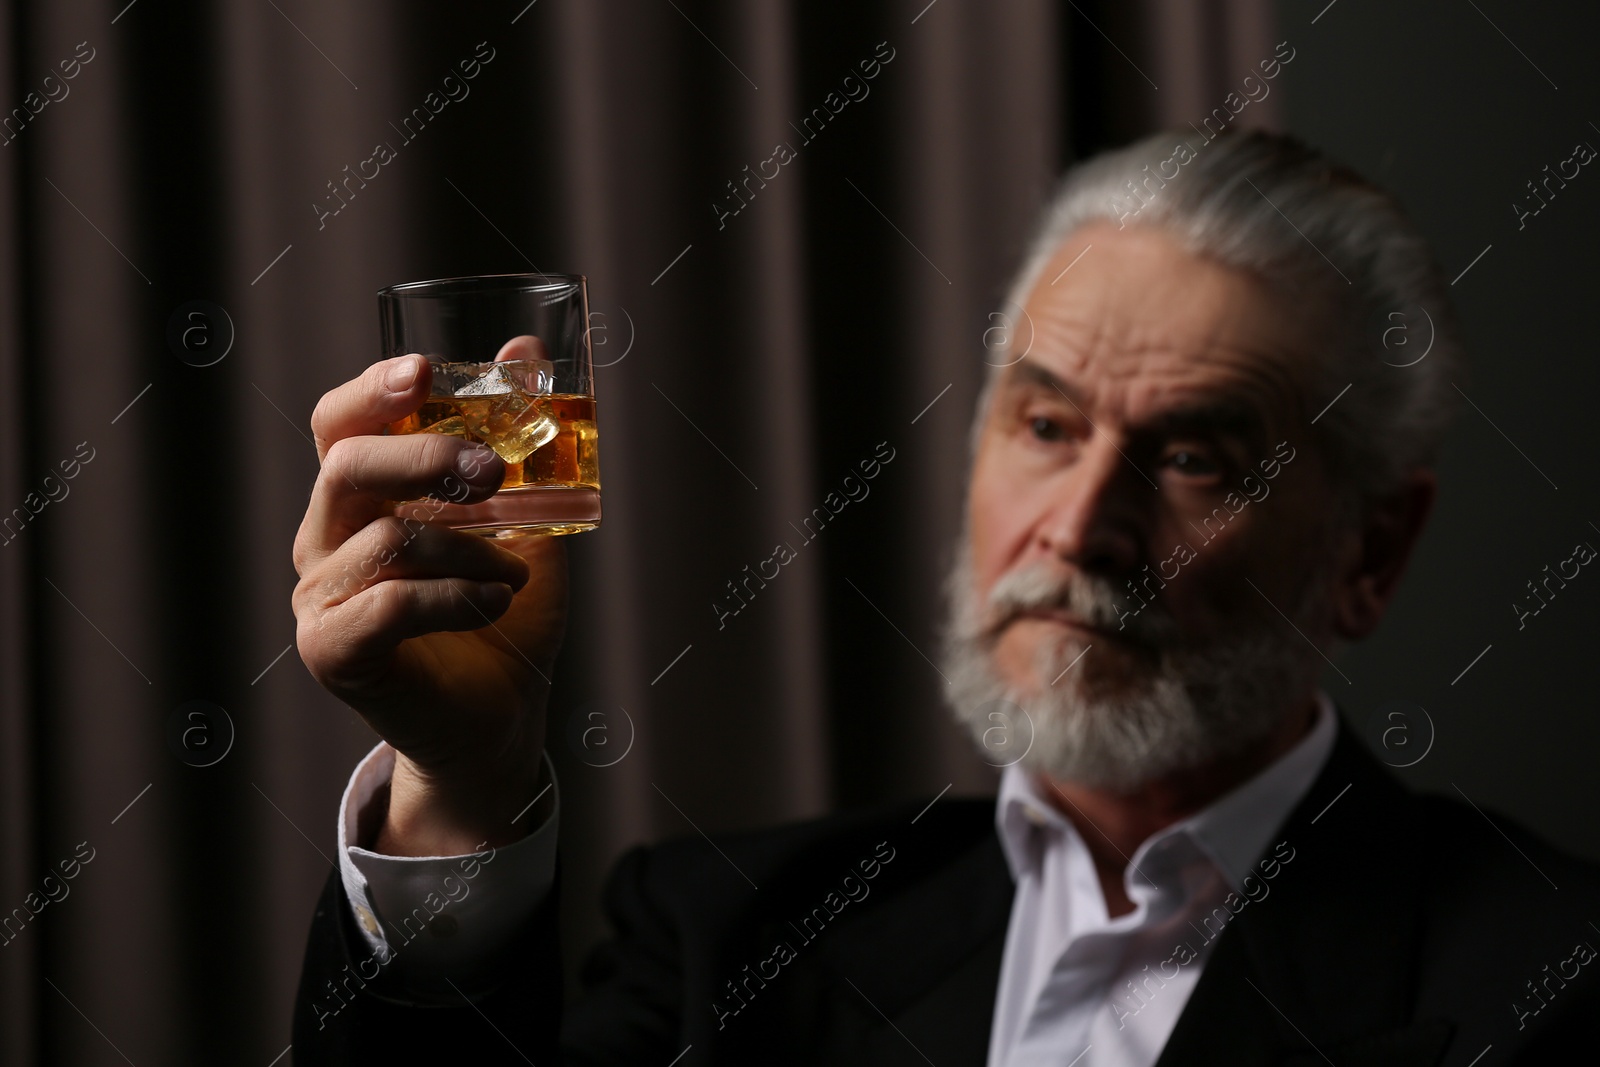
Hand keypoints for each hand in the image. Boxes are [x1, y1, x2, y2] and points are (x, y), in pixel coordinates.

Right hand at [292, 353, 566, 855]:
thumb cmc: (501, 612)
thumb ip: (520, 443)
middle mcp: (324, 540)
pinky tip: (496, 600)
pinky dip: (455, 597)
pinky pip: (387, 605)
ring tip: (513, 573)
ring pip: (384, 538)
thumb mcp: (523, 519)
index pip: (338, 426)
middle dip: (426, 456)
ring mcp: (319, 598)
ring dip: (468, 549)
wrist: (502, 717)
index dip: (371, 392)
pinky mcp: (332, 652)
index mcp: (358, 499)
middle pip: (346, 466)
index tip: (426, 372)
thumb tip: (525, 350)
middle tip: (494, 473)